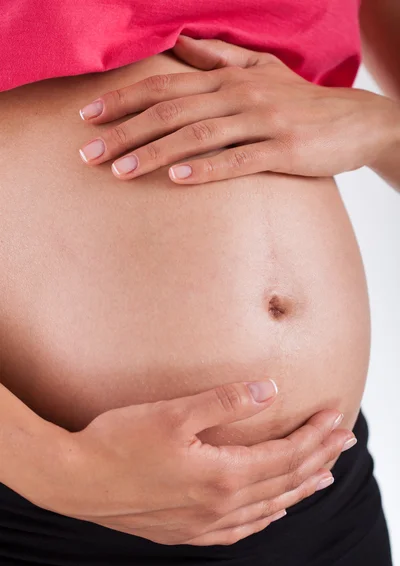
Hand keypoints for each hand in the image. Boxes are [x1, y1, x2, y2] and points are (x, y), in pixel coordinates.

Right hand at [56, 380, 354, 545]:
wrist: (74, 481)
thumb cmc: (119, 443)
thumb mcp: (173, 413)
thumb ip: (225, 402)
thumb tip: (269, 390)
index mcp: (221, 476)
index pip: (285, 455)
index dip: (314, 436)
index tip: (336, 417)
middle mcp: (219, 506)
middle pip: (284, 481)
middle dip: (319, 459)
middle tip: (345, 442)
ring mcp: (203, 523)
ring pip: (268, 507)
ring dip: (299, 489)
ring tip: (323, 477)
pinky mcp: (185, 531)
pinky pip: (241, 529)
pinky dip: (266, 516)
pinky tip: (272, 512)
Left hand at [78, 36, 399, 184]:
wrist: (356, 121)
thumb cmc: (302, 101)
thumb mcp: (262, 71)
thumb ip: (220, 59)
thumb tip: (181, 46)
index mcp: (228, 78)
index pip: (165, 85)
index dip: (124, 99)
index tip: (88, 117)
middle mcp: (239, 95)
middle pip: (170, 110)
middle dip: (124, 132)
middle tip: (88, 154)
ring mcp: (261, 122)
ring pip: (196, 135)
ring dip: (154, 154)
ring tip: (120, 172)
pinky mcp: (283, 150)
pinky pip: (238, 160)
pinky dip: (206, 170)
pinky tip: (177, 180)